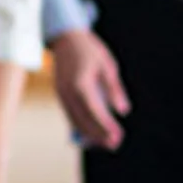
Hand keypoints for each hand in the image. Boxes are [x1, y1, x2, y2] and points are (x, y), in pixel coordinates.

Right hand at [51, 28, 129, 149]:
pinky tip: (90, 133)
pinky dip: (79, 126)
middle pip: (82, 119)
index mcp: (81, 83)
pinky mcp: (59, 94)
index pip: (94, 111)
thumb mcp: (107, 66)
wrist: (65, 38)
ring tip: (105, 143)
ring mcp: (61, 93)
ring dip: (88, 133)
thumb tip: (123, 111)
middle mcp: (67, 91)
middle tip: (114, 145)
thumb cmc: (89, 50)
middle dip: (98, 134)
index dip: (105, 126)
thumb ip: (114, 89)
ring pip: (73, 119)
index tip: (118, 136)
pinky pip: (69, 114)